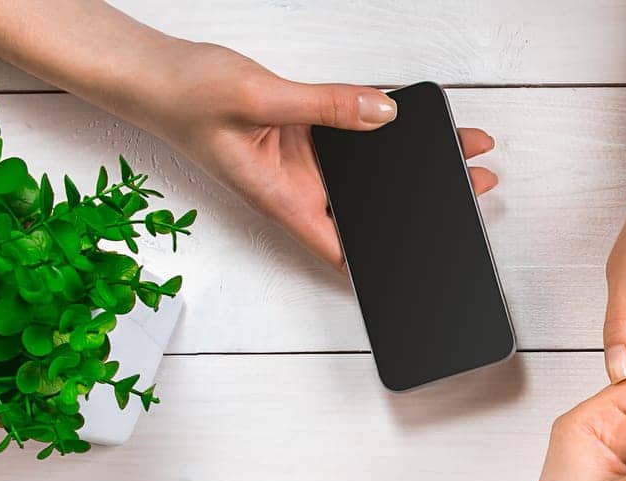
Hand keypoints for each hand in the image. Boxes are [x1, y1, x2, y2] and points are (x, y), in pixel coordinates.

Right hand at [135, 42, 497, 264]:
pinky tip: (417, 121)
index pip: (345, 250)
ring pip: (369, 169)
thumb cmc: (184, 97)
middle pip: (370, 208)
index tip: (432, 264)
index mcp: (285, 201)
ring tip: (462, 152)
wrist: (150, 71)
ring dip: (411, 164)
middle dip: (421, 204)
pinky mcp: (303, 131)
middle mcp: (299, 188)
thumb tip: (383, 113)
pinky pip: (351, 131)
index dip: (387, 264)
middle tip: (474, 187)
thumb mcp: (259, 98)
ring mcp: (303, 161)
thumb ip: (325, 107)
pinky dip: (383, 125)